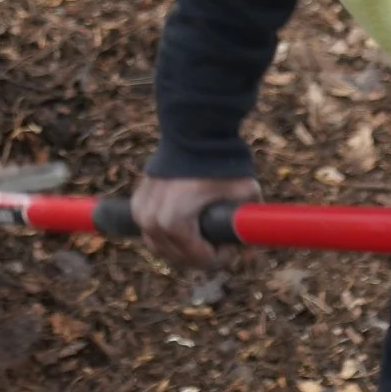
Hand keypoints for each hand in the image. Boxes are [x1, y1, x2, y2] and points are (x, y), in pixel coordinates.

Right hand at [129, 173, 259, 270]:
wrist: (193, 132)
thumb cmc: (221, 163)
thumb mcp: (245, 193)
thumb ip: (251, 222)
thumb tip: (253, 247)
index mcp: (174, 223)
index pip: (201, 259)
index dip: (223, 256)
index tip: (233, 242)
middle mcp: (152, 221)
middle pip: (180, 257)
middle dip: (202, 254)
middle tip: (220, 239)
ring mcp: (141, 212)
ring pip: (163, 248)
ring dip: (183, 247)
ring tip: (203, 232)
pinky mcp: (137, 203)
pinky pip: (152, 232)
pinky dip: (167, 235)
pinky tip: (186, 226)